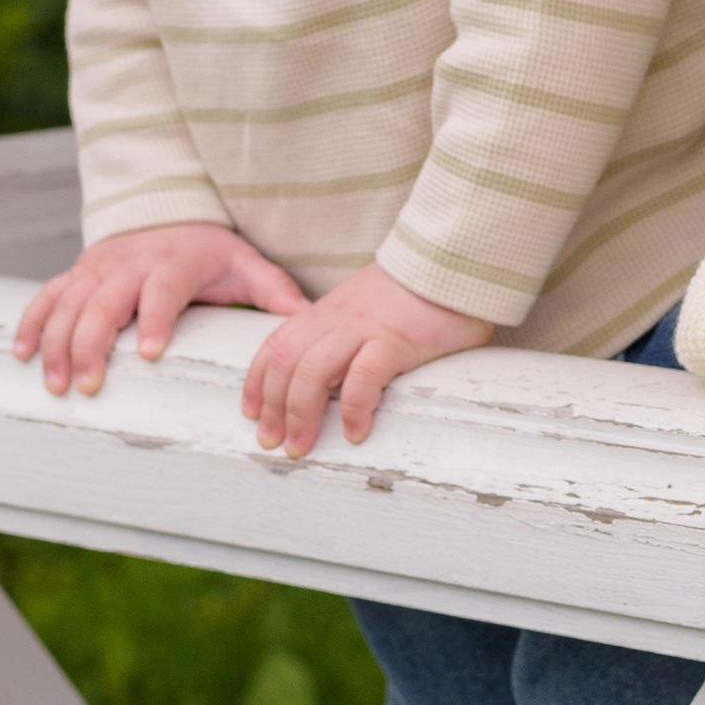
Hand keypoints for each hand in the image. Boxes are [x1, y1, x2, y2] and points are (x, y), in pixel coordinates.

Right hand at [16, 223, 308, 400]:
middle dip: (93, 345)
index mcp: (173, 265)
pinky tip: (23, 355)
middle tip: (88, 385)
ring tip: (56, 384)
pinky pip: (47, 298)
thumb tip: (304, 317)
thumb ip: (271, 291)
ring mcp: (97, 271)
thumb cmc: (207, 250)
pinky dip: (32, 324)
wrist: (166, 212)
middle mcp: (129, 267)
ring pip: (69, 305)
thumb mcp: (243, 263)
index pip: (163, 292)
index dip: (154, 319)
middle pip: (104, 304)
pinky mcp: (75, 276)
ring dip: (58, 344)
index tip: (150, 352)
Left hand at [240, 259, 494, 455]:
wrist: (454, 257)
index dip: (257, 381)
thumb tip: (335, 372)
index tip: (251, 414)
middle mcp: (337, 318)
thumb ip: (347, 331)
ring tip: (301, 447)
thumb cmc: (418, 289)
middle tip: (272, 443)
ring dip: (300, 415)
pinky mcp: (396, 339)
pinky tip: (356, 432)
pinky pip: (363, 377)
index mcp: (328, 311)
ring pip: (312, 371)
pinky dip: (353, 408)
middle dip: (272, 408)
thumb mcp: (367, 306)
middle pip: (285, 363)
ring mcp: (364, 328)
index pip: (276, 344)